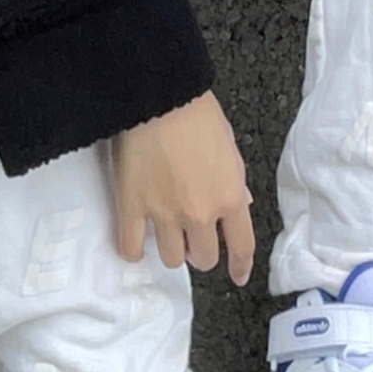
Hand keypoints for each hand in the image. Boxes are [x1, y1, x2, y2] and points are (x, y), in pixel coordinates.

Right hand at [111, 92, 254, 284]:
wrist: (159, 96)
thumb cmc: (197, 113)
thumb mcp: (230, 150)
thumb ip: (233, 184)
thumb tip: (235, 205)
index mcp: (230, 197)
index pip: (241, 246)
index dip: (240, 266)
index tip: (238, 275)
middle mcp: (200, 213)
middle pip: (204, 258)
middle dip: (201, 252)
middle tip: (193, 240)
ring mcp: (164, 214)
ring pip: (171, 259)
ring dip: (172, 250)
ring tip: (166, 235)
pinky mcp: (132, 207)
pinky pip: (131, 247)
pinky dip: (133, 251)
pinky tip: (136, 244)